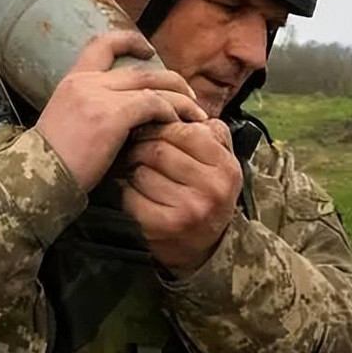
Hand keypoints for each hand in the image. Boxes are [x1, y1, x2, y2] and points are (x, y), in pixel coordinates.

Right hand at [35, 30, 206, 191]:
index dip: (128, 41)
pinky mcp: (111, 115)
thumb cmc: (51, 165)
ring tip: (195, 113)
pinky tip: (177, 125)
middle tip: (189, 95)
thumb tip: (125, 121)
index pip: (101, 44)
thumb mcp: (67, 126)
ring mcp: (98, 96)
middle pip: (141, 70)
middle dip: (171, 80)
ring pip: (152, 85)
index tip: (148, 49)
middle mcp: (86, 82)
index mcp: (71, 82)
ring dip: (179, 98)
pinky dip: (170, 112)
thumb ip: (92, 113)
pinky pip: (153, 104)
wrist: (36, 178)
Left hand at [121, 120, 241, 276]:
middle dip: (140, 145)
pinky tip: (130, 189)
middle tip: (133, 146)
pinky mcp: (162, 227)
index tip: (150, 127)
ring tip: (133, 168)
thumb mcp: (220, 160)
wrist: (203, 247)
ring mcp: (187, 210)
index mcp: (226, 167)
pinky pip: (130, 195)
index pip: (184, 130)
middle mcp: (211, 189)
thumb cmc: (206, 192)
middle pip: (158, 150)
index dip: (161, 125)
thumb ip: (207, 131)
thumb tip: (177, 104)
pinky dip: (125, 189)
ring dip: (131, 168)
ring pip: (141, 171)